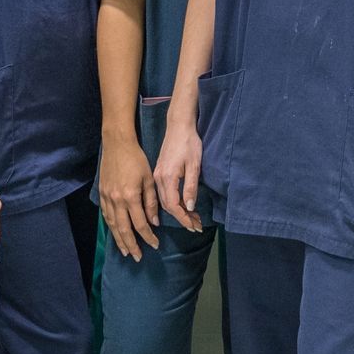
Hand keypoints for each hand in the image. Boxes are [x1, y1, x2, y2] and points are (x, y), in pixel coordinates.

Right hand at [99, 133, 161, 260]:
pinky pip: (106, 215)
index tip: (155, 244)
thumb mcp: (149, 179)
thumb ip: (151, 202)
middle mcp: (116, 200)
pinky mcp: (102, 193)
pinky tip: (115, 232)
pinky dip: (111, 226)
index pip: (140, 224)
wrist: (117, 144)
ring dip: (119, 239)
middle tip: (137, 257)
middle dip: (131, 245)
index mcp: (130, 197)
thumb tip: (154, 221)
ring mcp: (107, 198)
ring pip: (113, 225)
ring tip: (125, 251)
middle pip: (124, 229)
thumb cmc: (136, 159)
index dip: (148, 236)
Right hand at [152, 105, 202, 232]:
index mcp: (167, 178)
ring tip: (192, 218)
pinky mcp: (159, 172)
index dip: (184, 218)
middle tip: (196, 225)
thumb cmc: (189, 143)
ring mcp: (157, 176)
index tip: (194, 227)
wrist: (179, 125)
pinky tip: (183, 205)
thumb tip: (190, 207)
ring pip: (164, 201)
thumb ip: (190, 187)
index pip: (174, 206)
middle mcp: (158, 179)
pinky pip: (163, 194)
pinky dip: (173, 203)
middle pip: (167, 206)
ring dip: (178, 211)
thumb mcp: (194, 165)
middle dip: (182, 218)